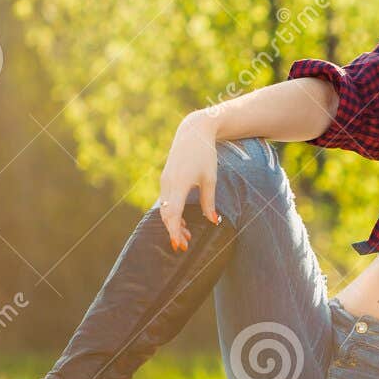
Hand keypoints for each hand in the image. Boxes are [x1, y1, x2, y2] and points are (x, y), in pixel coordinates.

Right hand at [157, 112, 223, 250]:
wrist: (193, 132)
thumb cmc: (205, 154)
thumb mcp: (211, 179)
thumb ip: (209, 201)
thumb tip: (213, 222)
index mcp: (179, 182)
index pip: (172, 213)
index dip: (174, 230)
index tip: (179, 244)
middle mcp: (168, 183)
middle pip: (166, 214)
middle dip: (174, 231)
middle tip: (184, 246)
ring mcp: (165, 181)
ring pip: (164, 208)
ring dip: (173, 224)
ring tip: (186, 236)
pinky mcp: (166, 179)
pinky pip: (166, 201)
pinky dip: (172, 213)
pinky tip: (182, 222)